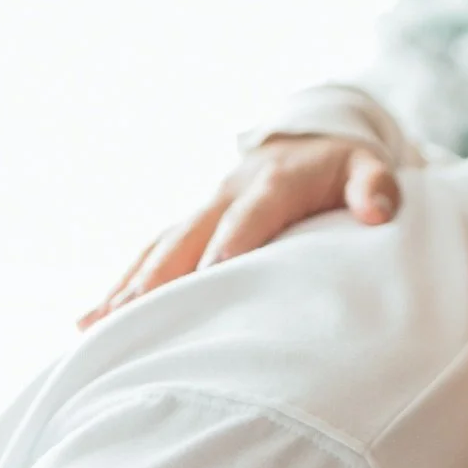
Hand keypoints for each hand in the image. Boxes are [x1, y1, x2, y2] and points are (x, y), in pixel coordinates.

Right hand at [79, 134, 398, 327]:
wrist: (309, 140)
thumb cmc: (344, 165)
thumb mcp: (368, 165)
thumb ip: (375, 185)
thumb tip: (376, 211)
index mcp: (273, 181)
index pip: (250, 214)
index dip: (231, 242)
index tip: (212, 276)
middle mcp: (227, 192)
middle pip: (189, 235)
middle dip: (162, 276)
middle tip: (137, 317)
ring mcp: (203, 209)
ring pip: (160, 248)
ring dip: (130, 287)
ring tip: (99, 328)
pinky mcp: (191, 225)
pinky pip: (150, 254)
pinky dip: (122, 286)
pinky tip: (91, 322)